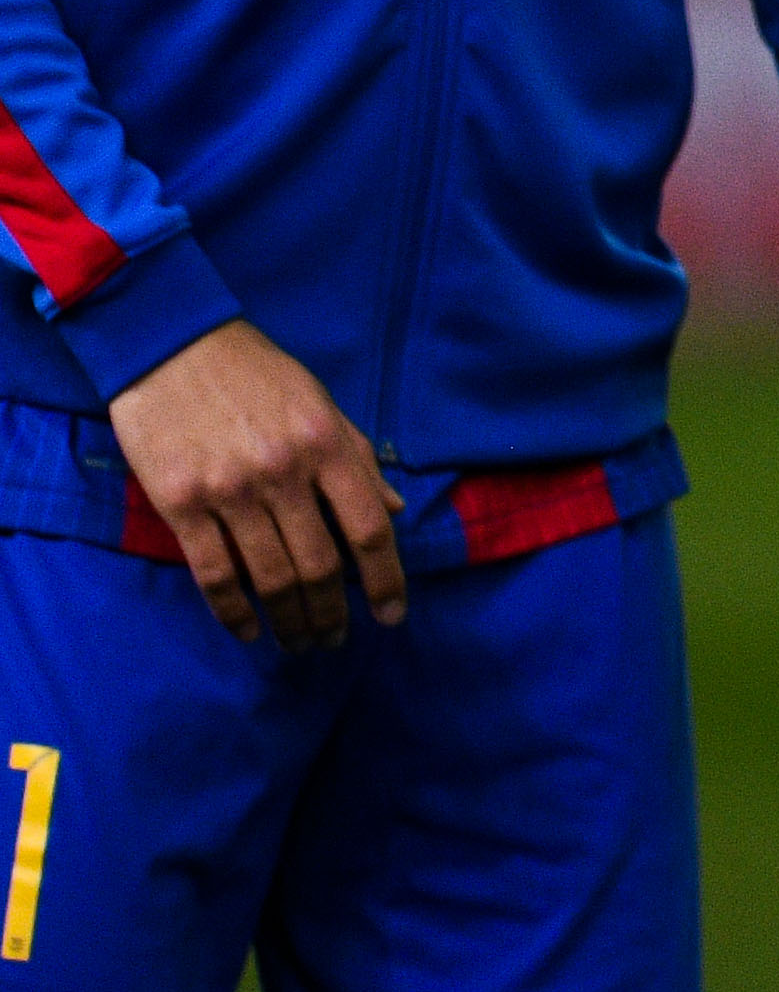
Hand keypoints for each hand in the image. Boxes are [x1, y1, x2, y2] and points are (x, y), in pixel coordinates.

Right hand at [107, 318, 405, 649]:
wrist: (172, 348)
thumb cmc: (257, 376)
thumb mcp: (322, 405)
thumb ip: (359, 460)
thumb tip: (393, 510)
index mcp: (326, 445)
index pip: (369, 529)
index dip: (386, 580)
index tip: (392, 615)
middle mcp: (284, 472)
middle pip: (320, 565)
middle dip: (333, 613)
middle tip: (334, 639)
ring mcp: (230, 490)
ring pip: (269, 577)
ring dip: (289, 621)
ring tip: (298, 643)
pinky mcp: (180, 502)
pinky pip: (214, 573)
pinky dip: (233, 612)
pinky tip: (247, 631)